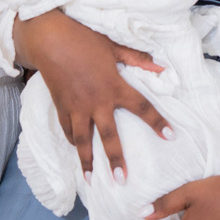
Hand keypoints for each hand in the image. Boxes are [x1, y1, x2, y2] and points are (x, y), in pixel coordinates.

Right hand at [13, 10, 167, 179]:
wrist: (49, 39)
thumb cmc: (84, 39)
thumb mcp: (113, 46)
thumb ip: (137, 59)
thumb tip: (161, 67)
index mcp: (114, 86)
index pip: (141, 107)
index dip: (157, 122)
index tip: (170, 136)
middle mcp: (96, 101)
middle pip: (108, 135)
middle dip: (116, 159)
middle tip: (121, 179)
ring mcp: (76, 107)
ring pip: (82, 140)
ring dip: (86, 161)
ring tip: (90, 180)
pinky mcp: (61, 107)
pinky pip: (67, 129)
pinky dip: (72, 141)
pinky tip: (77, 150)